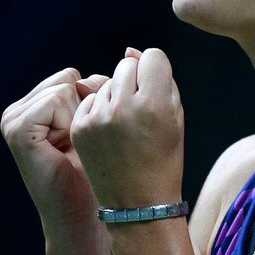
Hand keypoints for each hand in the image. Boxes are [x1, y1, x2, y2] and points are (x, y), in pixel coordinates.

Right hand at [0, 66, 112, 227]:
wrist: (85, 216)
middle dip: (90, 108)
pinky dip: (70, 121)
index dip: (97, 102)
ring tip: (76, 149)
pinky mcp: (17, 127)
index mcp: (35, 106)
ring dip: (82, 117)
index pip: (75, 78)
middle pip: (72, 78)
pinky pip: (59, 98)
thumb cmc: (102, 175)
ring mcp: (14, 118)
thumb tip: (130, 49)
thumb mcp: (106, 123)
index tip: (95, 139)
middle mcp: (20, 109)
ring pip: (67, 86)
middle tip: (87, 146)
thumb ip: (109, 88)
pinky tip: (66, 149)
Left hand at [70, 47, 185, 208]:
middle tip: (140, 109)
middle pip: (127, 64)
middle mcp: (122, 107)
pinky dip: (99, 109)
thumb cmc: (164, 159)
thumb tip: (131, 50)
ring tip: (125, 126)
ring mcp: (97, 118)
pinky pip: (90, 99)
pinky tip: (109, 133)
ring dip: (116, 95)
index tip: (157, 90)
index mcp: (153, 104)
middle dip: (135, 79)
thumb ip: (161, 79)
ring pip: (107, 81)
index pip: (152, 57)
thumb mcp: (175, 119)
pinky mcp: (79, 128)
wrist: (138, 204)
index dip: (157, 71)